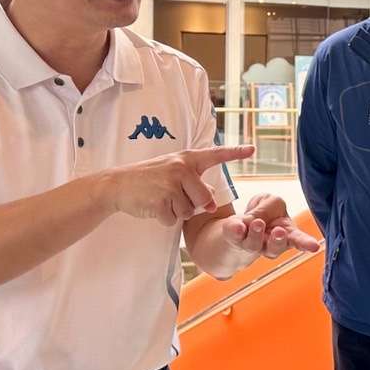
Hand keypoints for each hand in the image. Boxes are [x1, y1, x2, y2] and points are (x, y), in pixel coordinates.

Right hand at [105, 145, 254, 223]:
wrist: (117, 185)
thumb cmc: (149, 180)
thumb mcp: (173, 173)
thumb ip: (195, 184)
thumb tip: (211, 202)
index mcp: (187, 159)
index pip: (216, 155)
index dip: (235, 153)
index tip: (253, 150)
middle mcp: (181, 168)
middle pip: (205, 199)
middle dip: (193, 206)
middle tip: (172, 196)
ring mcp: (170, 184)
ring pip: (189, 212)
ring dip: (177, 213)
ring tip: (161, 200)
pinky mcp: (160, 200)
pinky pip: (174, 220)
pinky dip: (165, 219)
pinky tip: (153, 207)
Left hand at [217, 193, 320, 256]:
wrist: (238, 227)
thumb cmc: (264, 214)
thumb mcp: (271, 202)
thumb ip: (269, 206)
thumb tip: (258, 219)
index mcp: (286, 235)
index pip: (298, 241)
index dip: (306, 244)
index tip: (314, 247)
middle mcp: (269, 244)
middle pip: (275, 248)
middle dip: (278, 241)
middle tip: (279, 231)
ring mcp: (250, 244)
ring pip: (254, 244)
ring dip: (256, 234)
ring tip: (257, 223)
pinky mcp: (233, 238)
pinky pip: (234, 234)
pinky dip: (236, 229)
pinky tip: (238, 226)